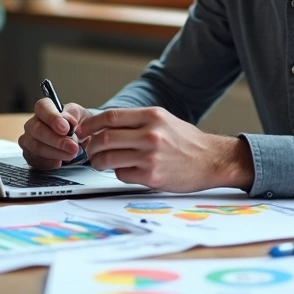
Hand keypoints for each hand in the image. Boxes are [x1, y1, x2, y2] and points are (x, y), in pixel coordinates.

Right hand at [19, 98, 91, 169]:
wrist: (79, 141)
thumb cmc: (78, 125)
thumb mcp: (81, 115)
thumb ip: (75, 115)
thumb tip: (69, 123)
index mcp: (45, 109)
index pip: (42, 107)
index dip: (52, 118)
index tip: (65, 129)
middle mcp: (33, 123)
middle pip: (37, 130)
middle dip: (57, 140)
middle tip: (73, 147)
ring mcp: (28, 139)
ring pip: (36, 146)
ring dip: (55, 153)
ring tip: (71, 155)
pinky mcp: (29, 155)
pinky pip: (35, 160)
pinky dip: (49, 163)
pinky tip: (60, 162)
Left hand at [79, 107, 253, 192]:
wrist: (211, 160)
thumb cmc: (186, 141)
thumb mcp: (164, 120)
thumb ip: (136, 121)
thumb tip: (104, 127)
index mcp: (152, 116)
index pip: (111, 117)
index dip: (91, 124)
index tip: (82, 131)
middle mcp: (151, 134)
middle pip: (105, 138)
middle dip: (90, 146)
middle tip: (88, 150)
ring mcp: (151, 156)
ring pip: (109, 158)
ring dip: (99, 162)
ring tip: (100, 162)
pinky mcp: (152, 176)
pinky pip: (122, 174)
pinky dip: (117, 173)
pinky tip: (124, 170)